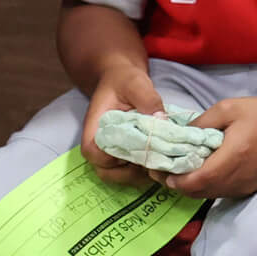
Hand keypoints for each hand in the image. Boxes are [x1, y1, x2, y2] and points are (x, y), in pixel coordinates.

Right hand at [80, 62, 161, 188]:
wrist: (122, 80)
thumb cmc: (125, 80)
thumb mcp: (136, 82)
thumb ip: (147, 99)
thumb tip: (161, 121)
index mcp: (94, 128)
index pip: (95, 154)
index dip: (115, 158)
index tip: (139, 149)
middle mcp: (98, 144)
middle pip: (106, 172)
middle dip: (131, 173)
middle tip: (156, 162)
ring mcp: (109, 152)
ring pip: (119, 176)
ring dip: (140, 174)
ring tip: (161, 162)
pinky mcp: (122, 154)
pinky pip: (129, 171)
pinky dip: (144, 171)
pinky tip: (161, 160)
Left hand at [156, 96, 256, 198]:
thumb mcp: (227, 109)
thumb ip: (199, 124)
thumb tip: (178, 137)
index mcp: (231, 158)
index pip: (193, 181)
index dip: (171, 179)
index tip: (157, 167)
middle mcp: (236, 178)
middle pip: (196, 192)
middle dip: (175, 183)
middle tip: (161, 168)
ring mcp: (243, 186)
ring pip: (205, 195)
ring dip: (189, 185)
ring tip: (177, 169)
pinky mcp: (247, 188)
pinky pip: (218, 192)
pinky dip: (204, 186)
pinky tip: (199, 171)